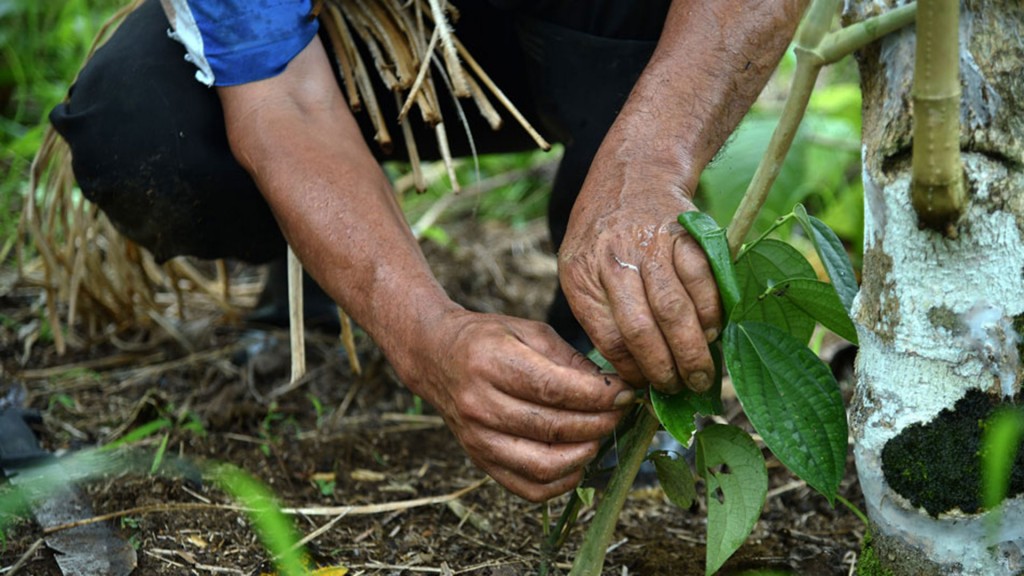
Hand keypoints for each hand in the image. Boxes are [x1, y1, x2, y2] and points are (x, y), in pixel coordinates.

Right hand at [397, 310, 634, 501]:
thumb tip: (613, 390)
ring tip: (601, 435)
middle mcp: (480, 404)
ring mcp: (478, 438)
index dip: (598, 396)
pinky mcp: (480, 461)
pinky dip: (562, 482)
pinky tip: (578, 460)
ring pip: (543, 465)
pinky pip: (528, 488)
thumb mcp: (530, 331)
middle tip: (620, 412)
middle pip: (553, 428)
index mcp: (491, 362)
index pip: (554, 389)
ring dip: (584, 454)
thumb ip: (570, 360)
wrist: (436, 357)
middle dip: (599, 423)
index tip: (625, 393)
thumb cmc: (489, 339)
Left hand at [558, 162, 721, 394]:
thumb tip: (630, 372)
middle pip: (642, 328)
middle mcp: (612, 258)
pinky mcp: (685, 233)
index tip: (647, 387)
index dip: (632, 370)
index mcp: (581, 274)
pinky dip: (713, 312)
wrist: (632, 175)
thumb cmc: (603, 236)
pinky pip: (703, 281)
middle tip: (681, 389)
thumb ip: (598, 313)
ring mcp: (650, 244)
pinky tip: (714, 332)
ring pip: (675, 309)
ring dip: (692, 349)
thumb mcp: (581, 268)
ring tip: (701, 374)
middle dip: (665, 369)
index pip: (607, 337)